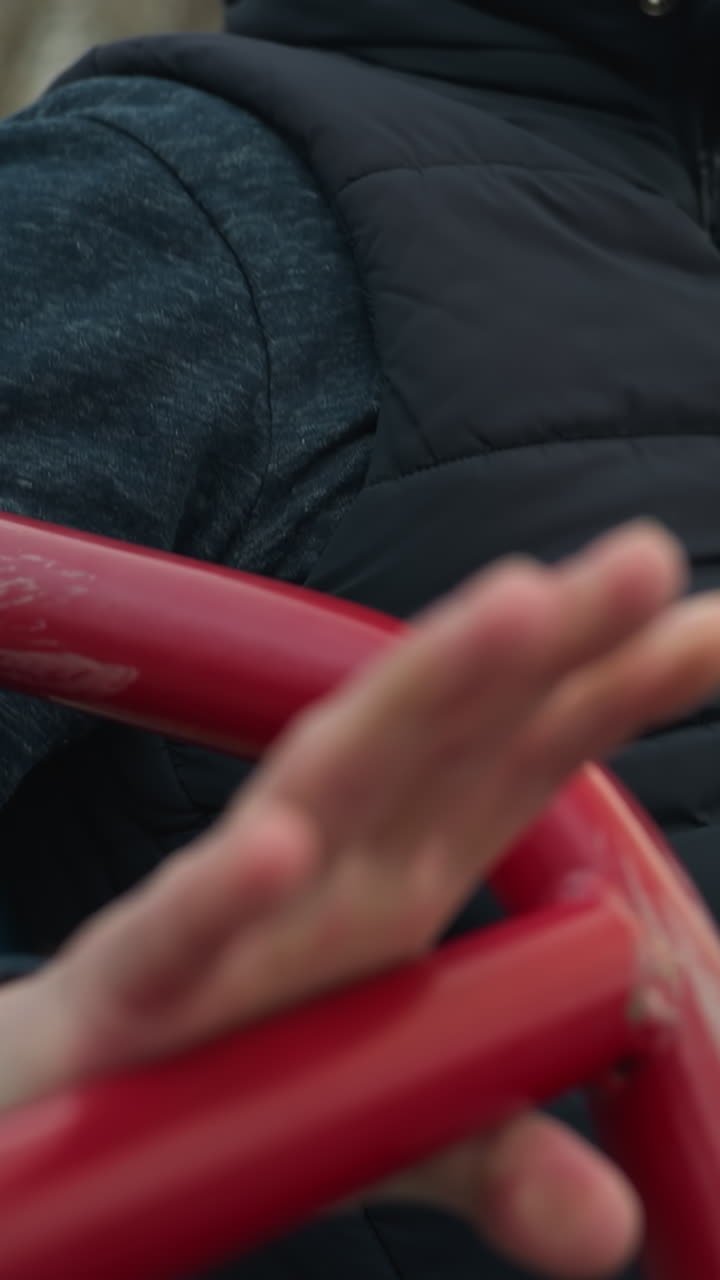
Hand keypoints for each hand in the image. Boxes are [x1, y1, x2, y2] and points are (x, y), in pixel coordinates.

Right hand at [2, 520, 719, 1276]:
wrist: (75, 1113)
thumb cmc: (238, 1070)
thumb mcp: (393, 1120)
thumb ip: (500, 1154)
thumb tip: (608, 1228)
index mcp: (409, 873)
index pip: (526, 762)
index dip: (614, 689)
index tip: (708, 623)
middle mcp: (341, 864)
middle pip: (454, 731)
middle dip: (552, 641)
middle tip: (643, 559)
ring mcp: (248, 908)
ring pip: (334, 778)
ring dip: (420, 695)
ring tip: (516, 612)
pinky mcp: (144, 980)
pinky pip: (185, 933)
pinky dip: (226, 892)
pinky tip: (280, 845)